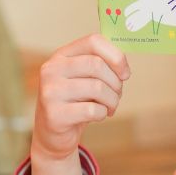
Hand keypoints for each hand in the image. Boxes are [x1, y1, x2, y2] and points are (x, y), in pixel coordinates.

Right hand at [31, 35, 128, 162]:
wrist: (54, 133)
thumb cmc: (77, 101)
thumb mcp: (87, 79)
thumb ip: (103, 66)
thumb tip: (124, 69)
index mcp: (62, 55)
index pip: (93, 41)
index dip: (116, 56)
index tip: (125, 73)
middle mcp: (52, 69)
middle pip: (97, 65)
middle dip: (115, 83)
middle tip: (116, 95)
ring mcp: (50, 91)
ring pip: (98, 88)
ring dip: (112, 101)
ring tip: (109, 107)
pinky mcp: (54, 114)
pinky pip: (93, 110)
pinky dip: (102, 114)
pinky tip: (97, 116)